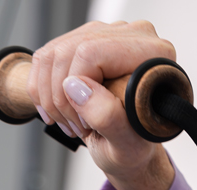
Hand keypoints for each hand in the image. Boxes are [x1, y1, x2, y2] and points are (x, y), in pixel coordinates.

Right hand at [29, 20, 176, 189]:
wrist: (133, 148)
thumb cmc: (137, 148)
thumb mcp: (127, 145)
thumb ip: (108, 117)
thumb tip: (74, 86)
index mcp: (153, 54)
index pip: (91, 52)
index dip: (77, 88)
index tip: (86, 121)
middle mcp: (132, 35)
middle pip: (68, 51)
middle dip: (61, 97)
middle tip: (77, 126)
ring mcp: (107, 35)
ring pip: (52, 54)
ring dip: (50, 96)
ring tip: (70, 123)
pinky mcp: (86, 41)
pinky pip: (47, 56)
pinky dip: (43, 89)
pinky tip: (57, 112)